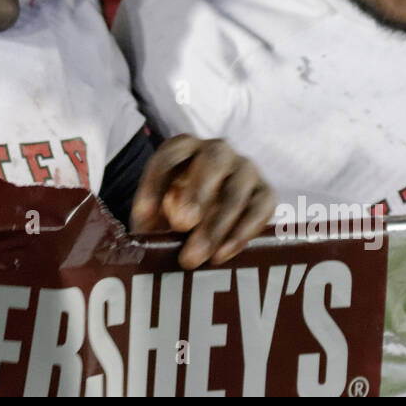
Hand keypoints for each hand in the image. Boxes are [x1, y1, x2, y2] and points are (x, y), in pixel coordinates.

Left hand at [130, 135, 275, 269]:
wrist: (207, 227)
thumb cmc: (175, 216)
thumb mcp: (156, 215)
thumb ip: (148, 220)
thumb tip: (140, 236)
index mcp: (185, 148)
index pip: (170, 155)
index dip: (155, 183)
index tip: (143, 216)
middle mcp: (218, 151)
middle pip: (213, 160)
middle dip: (198, 192)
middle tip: (181, 225)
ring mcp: (246, 170)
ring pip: (237, 189)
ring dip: (217, 224)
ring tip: (194, 257)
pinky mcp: (266, 193)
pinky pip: (261, 209)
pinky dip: (242, 233)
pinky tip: (221, 255)